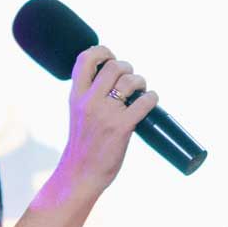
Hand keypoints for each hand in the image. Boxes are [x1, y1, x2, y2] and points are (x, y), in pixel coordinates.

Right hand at [59, 45, 158, 190]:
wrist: (80, 174)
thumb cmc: (83, 146)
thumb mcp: (78, 114)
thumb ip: (91, 96)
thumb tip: (116, 79)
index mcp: (76, 96)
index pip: (85, 59)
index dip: (102, 51)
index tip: (110, 58)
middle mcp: (89, 101)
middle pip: (114, 66)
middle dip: (127, 68)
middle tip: (131, 80)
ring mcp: (105, 114)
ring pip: (130, 81)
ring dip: (141, 82)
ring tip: (141, 91)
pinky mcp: (121, 128)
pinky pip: (144, 102)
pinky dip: (151, 98)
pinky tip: (150, 102)